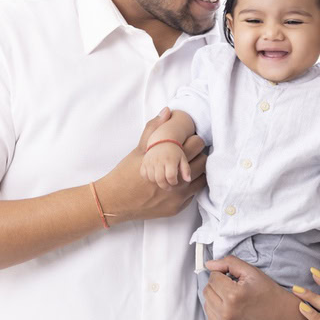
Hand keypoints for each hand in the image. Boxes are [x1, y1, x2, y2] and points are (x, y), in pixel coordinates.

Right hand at [95, 109, 207, 223]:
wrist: (115, 201)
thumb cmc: (125, 173)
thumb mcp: (140, 150)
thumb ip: (154, 129)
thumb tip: (167, 111)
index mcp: (170, 162)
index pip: (197, 145)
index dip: (194, 140)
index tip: (188, 140)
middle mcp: (178, 180)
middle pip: (203, 162)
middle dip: (198, 155)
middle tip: (189, 153)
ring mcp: (179, 196)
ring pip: (201, 179)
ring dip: (197, 172)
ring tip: (187, 167)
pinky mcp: (177, 208)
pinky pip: (193, 194)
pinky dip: (189, 186)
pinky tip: (179, 181)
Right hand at [140, 139, 190, 188]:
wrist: (162, 141)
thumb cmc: (174, 152)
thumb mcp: (183, 159)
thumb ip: (186, 170)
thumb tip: (188, 180)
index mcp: (170, 160)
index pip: (171, 176)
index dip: (173, 182)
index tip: (175, 182)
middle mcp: (159, 161)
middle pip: (160, 179)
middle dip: (165, 186)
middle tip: (169, 187)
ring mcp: (150, 162)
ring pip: (152, 178)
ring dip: (157, 182)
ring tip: (162, 181)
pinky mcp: (144, 162)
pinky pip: (144, 174)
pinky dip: (148, 178)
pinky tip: (154, 177)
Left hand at [202, 255, 308, 319]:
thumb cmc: (269, 294)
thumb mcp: (252, 272)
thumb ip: (229, 263)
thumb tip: (209, 264)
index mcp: (233, 296)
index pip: (213, 278)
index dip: (223, 275)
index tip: (234, 279)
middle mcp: (227, 315)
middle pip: (207, 292)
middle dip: (218, 287)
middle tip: (234, 290)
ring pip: (207, 306)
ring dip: (217, 301)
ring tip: (235, 302)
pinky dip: (218, 316)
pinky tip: (233, 314)